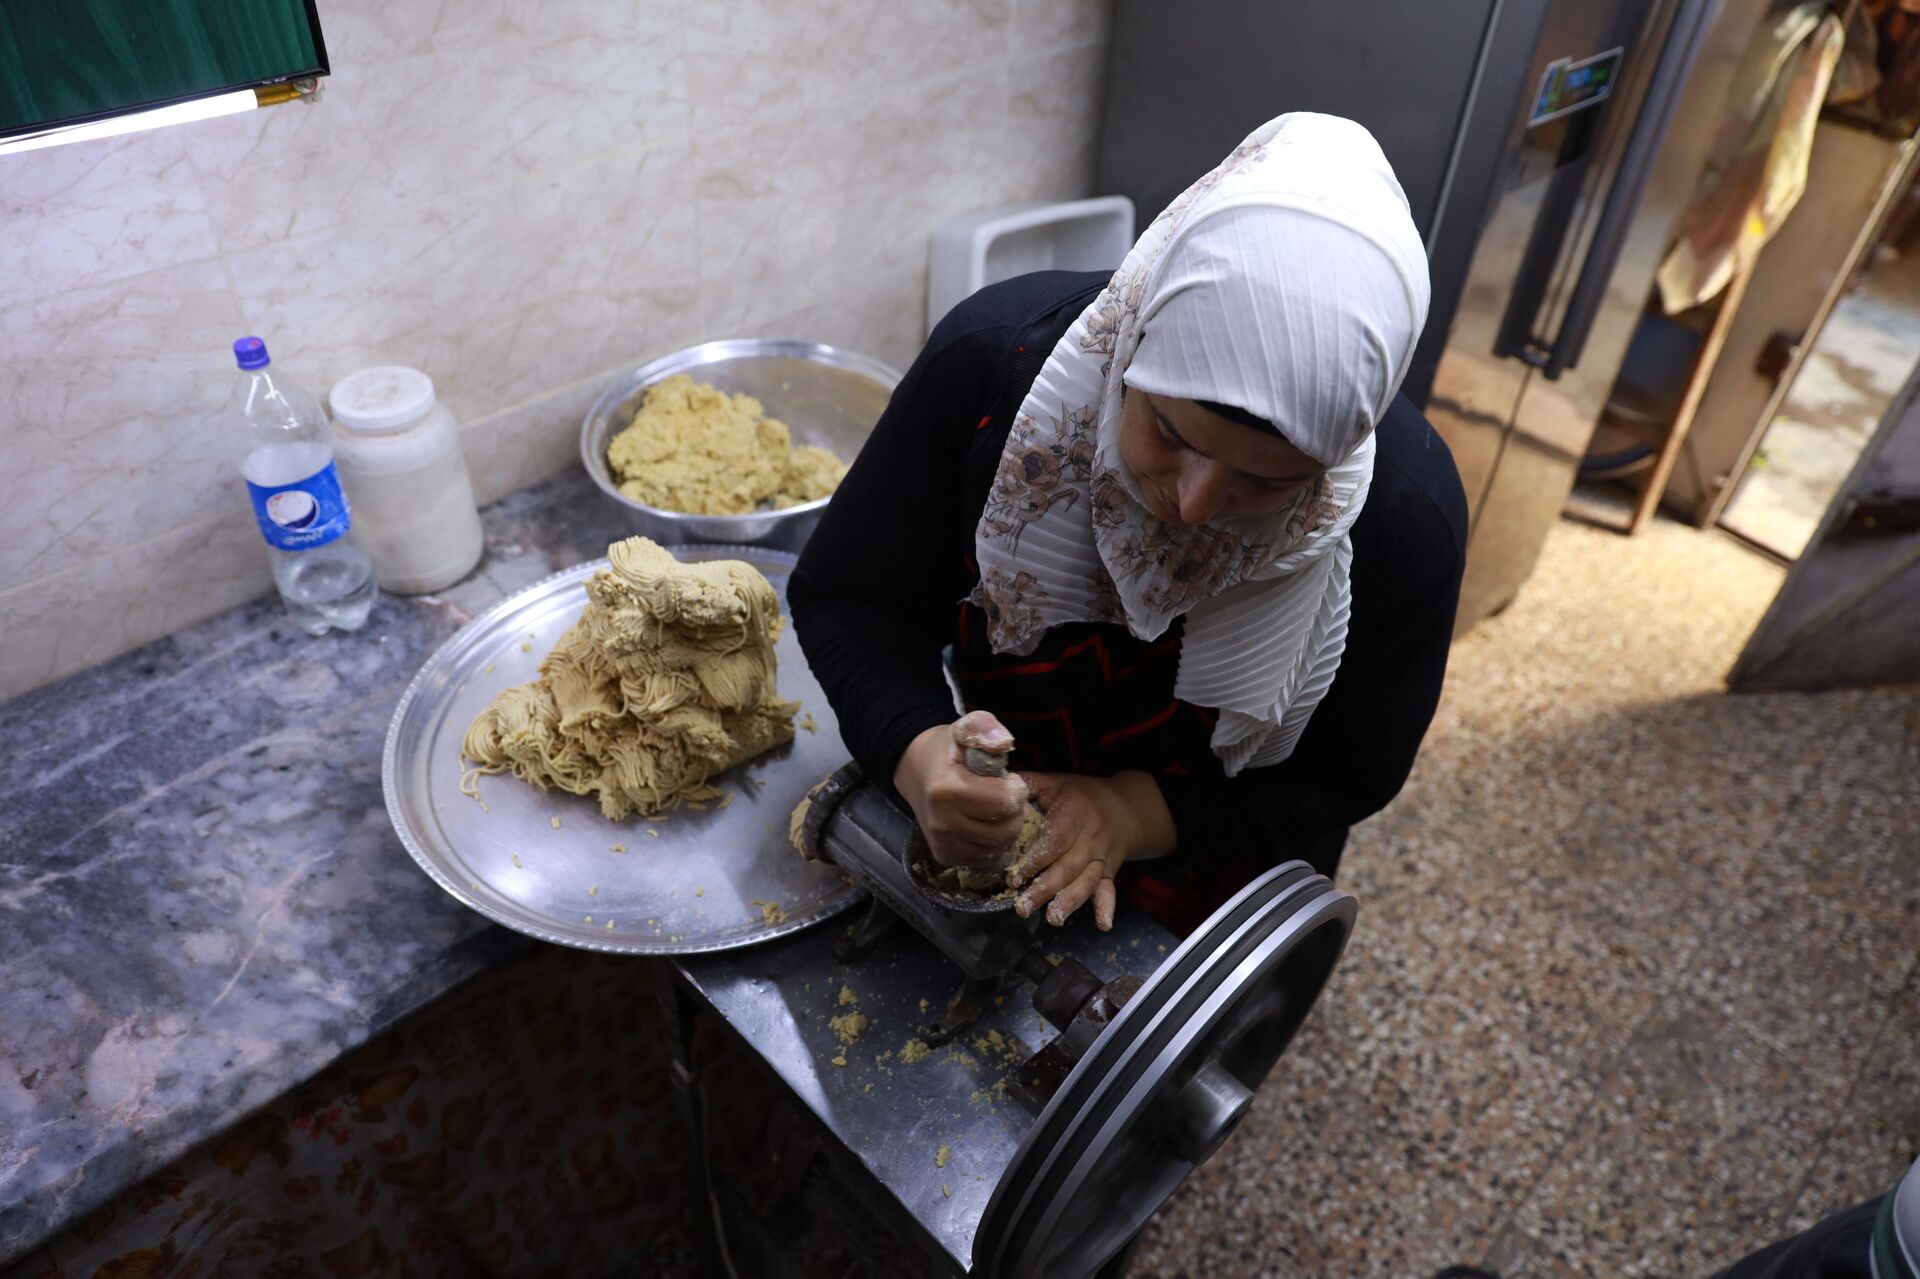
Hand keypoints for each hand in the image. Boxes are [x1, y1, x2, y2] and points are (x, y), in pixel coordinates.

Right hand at [893, 712, 1029, 867]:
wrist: (916, 771)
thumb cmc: (947, 750)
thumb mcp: (964, 728)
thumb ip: (984, 727)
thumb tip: (1003, 742)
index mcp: (946, 790)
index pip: (1006, 802)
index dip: (1016, 788)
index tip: (1007, 778)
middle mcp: (942, 824)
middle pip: (1006, 829)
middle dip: (1014, 810)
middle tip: (1002, 794)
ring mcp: (942, 844)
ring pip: (999, 847)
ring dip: (1005, 827)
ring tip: (992, 807)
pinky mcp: (945, 857)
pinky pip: (986, 857)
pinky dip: (992, 842)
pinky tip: (982, 823)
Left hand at [1010, 770, 1175, 930]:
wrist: (1124, 806)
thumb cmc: (1079, 795)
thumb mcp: (1055, 782)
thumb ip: (1027, 784)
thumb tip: (996, 785)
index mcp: (1074, 812)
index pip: (1056, 839)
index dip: (1036, 860)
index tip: (1015, 878)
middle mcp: (1090, 837)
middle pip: (1068, 866)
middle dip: (1045, 889)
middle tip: (1023, 907)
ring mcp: (1102, 856)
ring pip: (1086, 881)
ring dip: (1070, 902)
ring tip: (1053, 918)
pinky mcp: (1109, 871)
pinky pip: (1109, 889)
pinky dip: (1107, 907)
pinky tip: (1103, 925)